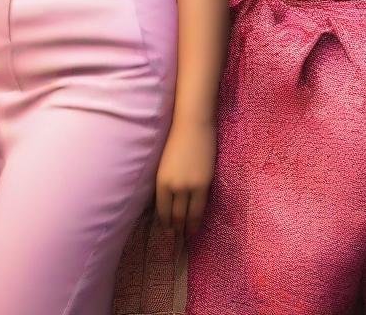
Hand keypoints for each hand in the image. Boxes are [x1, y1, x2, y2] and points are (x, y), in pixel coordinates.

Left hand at [156, 118, 215, 237]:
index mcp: (161, 181)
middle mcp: (174, 187)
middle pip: (175, 215)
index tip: (166, 231)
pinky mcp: (204, 184)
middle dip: (175, 229)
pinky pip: (200, 207)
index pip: (162, 210)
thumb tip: (167, 201)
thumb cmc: (175, 141)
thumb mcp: (164, 165)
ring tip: (187, 236)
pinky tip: (196, 225)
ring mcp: (191, 187)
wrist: (192, 126)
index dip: (164, 223)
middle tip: (176, 239)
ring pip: (189, 215)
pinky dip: (197, 219)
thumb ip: (166, 182)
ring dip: (187, 228)